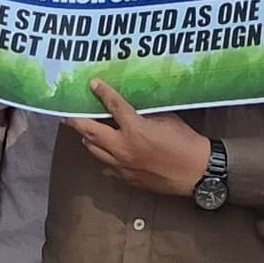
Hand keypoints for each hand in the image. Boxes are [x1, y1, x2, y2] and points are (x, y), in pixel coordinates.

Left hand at [72, 83, 214, 196]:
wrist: (196, 172)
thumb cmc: (185, 141)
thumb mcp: (167, 119)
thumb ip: (145, 113)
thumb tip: (133, 108)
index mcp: (135, 128)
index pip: (113, 106)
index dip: (102, 92)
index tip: (92, 84)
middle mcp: (123, 147)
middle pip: (90, 132)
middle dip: (76, 121)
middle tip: (67, 115)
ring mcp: (122, 165)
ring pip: (94, 150)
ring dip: (87, 139)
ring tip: (84, 132)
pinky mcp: (127, 178)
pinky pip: (107, 166)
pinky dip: (103, 156)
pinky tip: (104, 152)